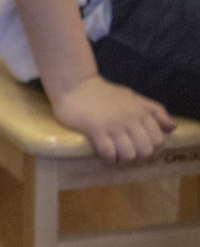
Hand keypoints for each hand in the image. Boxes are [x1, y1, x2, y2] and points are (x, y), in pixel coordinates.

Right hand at [50, 75, 176, 164]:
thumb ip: (153, 110)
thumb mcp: (132, 97)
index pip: (157, 140)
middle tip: (129, 160)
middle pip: (145, 150)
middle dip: (139, 160)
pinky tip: (105, 157)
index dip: (154, 153)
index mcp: (140, 111)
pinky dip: (109, 160)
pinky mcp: (95, 129)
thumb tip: (172, 127)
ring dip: (123, 162)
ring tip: (116, 159)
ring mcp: (112, 124)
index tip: (144, 156)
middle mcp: (129, 118)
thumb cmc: (103, 92)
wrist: (74, 84)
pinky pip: (108, 153)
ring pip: (128, 154)